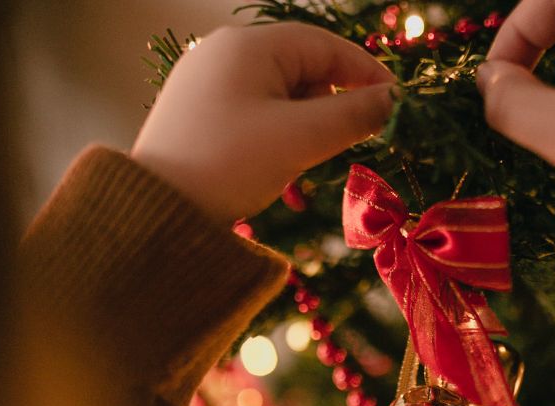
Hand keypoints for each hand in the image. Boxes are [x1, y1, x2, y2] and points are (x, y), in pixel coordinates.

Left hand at [132, 23, 395, 223]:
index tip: (397, 104)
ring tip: (308, 167)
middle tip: (354, 143)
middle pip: (302, 70)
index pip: (325, 45)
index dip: (367, 73)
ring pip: (280, 97)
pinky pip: (255, 116)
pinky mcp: (198, 114)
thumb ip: (354, 116)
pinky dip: (279, 139)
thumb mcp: (301, 139)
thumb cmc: (230, 164)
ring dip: (306, 130)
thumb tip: (394, 101)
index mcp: (248, 45)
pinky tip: (282, 175)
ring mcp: (207, 83)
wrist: (157, 211)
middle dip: (333, 107)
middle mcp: (224, 53)